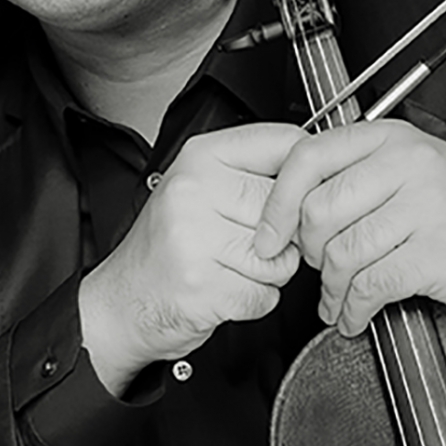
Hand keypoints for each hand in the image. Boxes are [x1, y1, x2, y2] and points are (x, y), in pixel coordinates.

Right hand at [80, 122, 304, 394]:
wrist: (123, 301)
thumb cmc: (169, 246)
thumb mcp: (204, 187)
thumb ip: (257, 172)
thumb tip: (321, 172)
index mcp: (201, 156)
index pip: (287, 144)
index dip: (308, 175)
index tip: (305, 192)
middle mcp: (195, 190)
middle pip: (289, 207)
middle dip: (284, 236)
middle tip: (251, 243)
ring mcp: (195, 237)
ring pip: (281, 256)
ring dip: (269, 273)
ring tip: (233, 267)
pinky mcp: (202, 285)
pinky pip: (265, 294)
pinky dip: (254, 301)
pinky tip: (225, 289)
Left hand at [251, 120, 445, 335]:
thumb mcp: (416, 166)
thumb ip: (359, 173)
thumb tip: (291, 203)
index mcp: (393, 139)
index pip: (308, 157)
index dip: (277, 202)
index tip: (269, 234)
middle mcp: (409, 165)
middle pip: (318, 211)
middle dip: (308, 252)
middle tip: (320, 267)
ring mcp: (425, 208)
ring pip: (342, 253)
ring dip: (331, 290)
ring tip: (340, 299)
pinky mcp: (437, 253)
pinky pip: (371, 287)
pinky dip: (354, 310)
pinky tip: (358, 314)